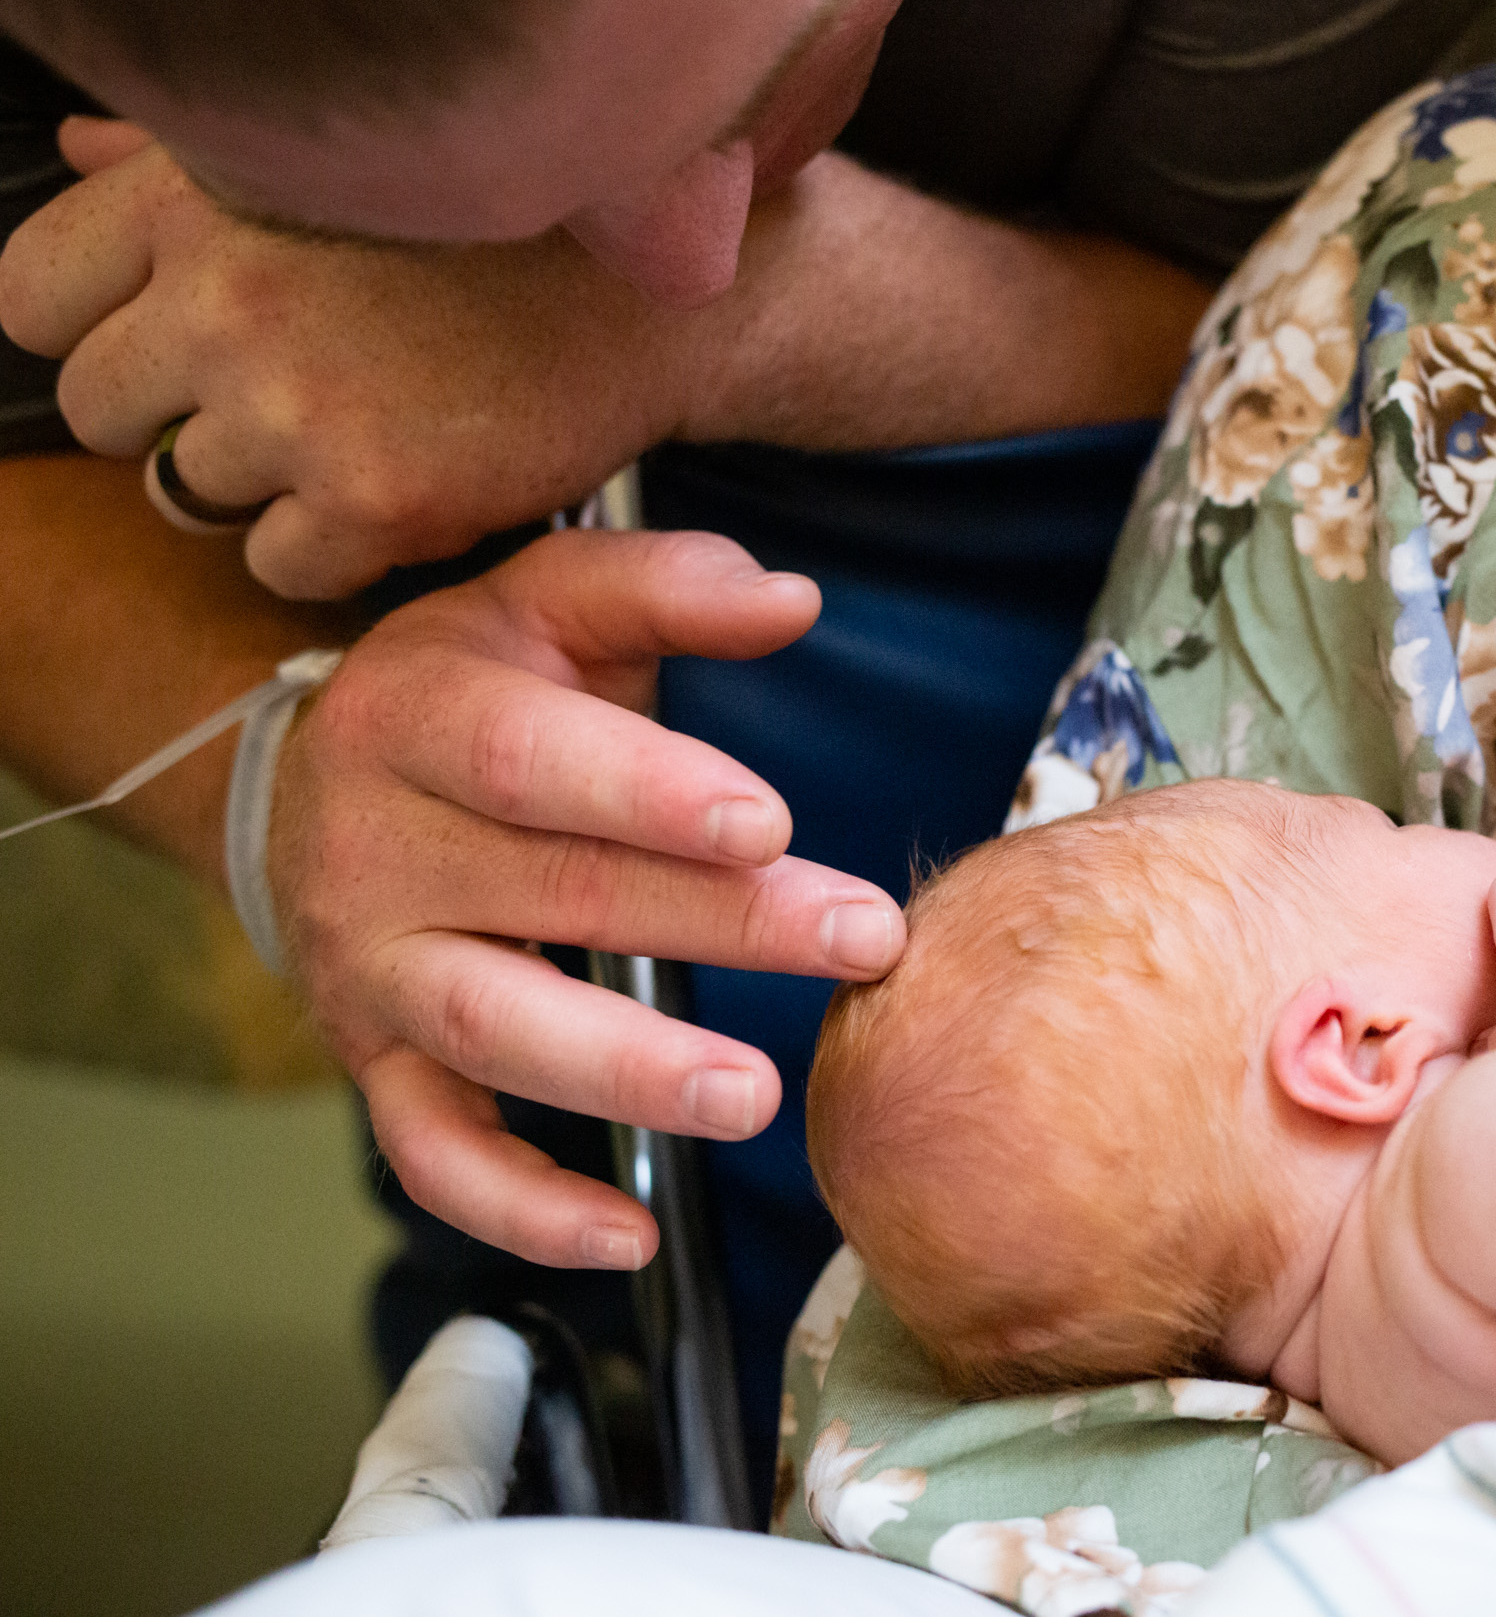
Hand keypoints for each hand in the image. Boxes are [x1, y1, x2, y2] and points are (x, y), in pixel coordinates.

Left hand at [0, 119, 694, 599]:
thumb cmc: (496, 226)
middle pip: (102, 411)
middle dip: (176, 417)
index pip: (34, 301)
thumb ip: (185, 173)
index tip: (171, 346)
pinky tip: (394, 490)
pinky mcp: (374, 497)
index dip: (101, 334)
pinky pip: (280, 565)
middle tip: (278, 403)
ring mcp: (298, 406)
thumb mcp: (335, 163)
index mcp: (197, 200)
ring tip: (356, 436)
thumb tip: (76, 165)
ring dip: (262, 484)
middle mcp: (228, 299)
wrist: (655, 296)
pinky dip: (327, 548)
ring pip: (190, 495)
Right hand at [270, 530, 904, 1267]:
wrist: (307, 785)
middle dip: (717, 923)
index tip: (768, 821)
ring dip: (624, 1072)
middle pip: (549, 892)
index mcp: (416, 718)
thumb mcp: (545, 604)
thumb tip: (792, 598)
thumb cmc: (472, 691)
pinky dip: (519, 1208)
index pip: (527, 760)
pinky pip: (434, 1153)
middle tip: (860, 939)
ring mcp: (368, 970)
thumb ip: (661, 589)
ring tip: (753, 1093)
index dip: (646, 791)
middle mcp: (375, 850)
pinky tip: (624, 1235)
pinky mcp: (377, 1065)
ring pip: (486, 1029)